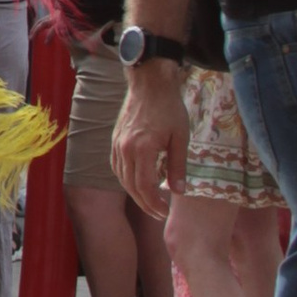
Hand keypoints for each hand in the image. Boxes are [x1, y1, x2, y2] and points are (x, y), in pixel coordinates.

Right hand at [111, 57, 187, 217]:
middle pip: (131, 186)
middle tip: (159, 213)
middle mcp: (125, 148)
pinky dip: (126, 179)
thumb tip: (179, 191)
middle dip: (145, 203)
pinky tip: (136, 183)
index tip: (165, 211)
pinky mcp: (115, 139)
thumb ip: (178, 165)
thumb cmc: (169, 107)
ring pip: (122, 178)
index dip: (154, 203)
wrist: (149, 82)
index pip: (144, 186)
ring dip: (135, 193)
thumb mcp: (180, 137)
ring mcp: (117, 143)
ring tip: (149, 202)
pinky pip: (117, 166)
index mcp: (142, 148)